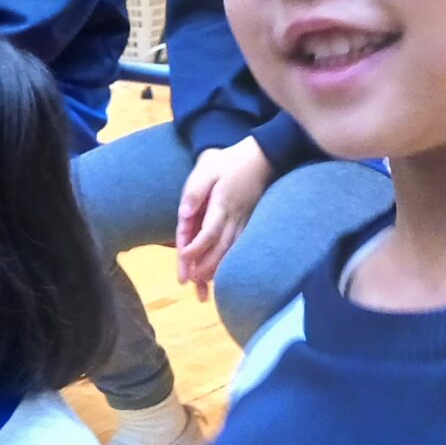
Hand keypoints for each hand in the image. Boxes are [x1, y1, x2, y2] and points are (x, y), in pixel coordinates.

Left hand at [177, 137, 273, 299]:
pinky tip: (220, 274)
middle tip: (190, 282)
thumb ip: (195, 191)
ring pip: (230, 251)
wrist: (261, 157)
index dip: (197, 247)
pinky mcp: (248, 223)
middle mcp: (234, 217)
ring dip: (217, 270)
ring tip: (202, 287)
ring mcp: (244, 222)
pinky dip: (229, 262)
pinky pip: (238, 247)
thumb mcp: (208, 169)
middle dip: (205, 267)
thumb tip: (184, 212)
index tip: (184, 258)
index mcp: (222, 205)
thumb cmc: (229, 161)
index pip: (209, 232)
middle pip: (220, 248)